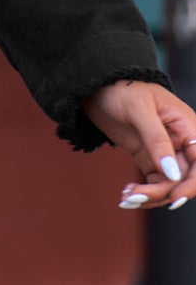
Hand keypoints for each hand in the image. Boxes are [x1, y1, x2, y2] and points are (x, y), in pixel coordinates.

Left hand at [81, 78, 195, 211]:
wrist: (97, 86)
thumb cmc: (122, 89)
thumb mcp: (139, 109)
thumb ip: (156, 140)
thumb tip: (173, 174)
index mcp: (187, 126)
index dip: (191, 184)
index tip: (172, 198)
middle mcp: (181, 142)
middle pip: (184, 179)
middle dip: (163, 193)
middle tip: (134, 197)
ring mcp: (165, 152)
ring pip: (169, 186)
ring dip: (150, 197)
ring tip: (125, 198)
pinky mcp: (149, 159)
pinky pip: (155, 184)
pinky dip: (143, 193)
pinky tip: (126, 194)